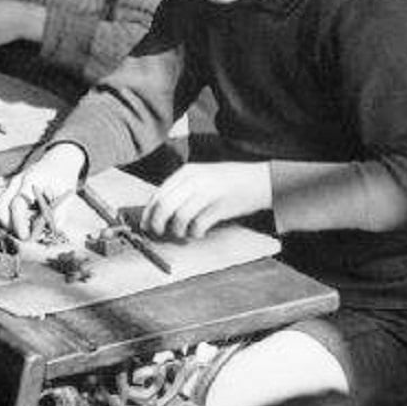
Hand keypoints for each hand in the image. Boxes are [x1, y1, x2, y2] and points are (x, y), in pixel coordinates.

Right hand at [0, 143, 85, 238]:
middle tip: (22, 233)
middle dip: (7, 224)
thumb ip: (60, 211)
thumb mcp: (67, 192)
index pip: (17, 205)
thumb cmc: (62, 178)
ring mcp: (7, 184)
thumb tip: (54, 230)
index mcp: (31, 180)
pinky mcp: (4, 188)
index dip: (19, 224)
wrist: (57, 160)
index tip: (25, 237)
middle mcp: (15, 181)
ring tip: (16, 227)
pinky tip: (11, 220)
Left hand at [141, 162, 271, 239]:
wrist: (260, 180)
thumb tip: (158, 211)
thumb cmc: (229, 181)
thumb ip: (182, 188)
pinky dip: (194, 233)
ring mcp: (207, 193)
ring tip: (184, 233)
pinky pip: (197, 226)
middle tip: (159, 233)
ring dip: (177, 231)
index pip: (159, 194)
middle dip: (157, 224)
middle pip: (165, 206)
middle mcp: (195, 180)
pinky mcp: (219, 208)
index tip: (146, 225)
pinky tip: (199, 233)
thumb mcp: (203, 176)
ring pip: (179, 217)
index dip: (149, 213)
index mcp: (188, 171)